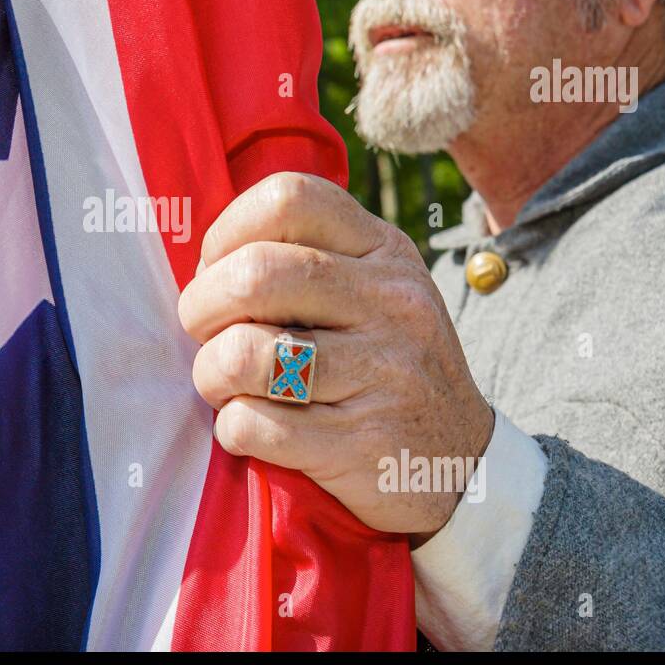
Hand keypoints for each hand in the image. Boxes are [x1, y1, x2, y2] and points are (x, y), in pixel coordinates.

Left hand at [178, 172, 494, 540]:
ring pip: (246, 353)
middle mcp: (392, 302)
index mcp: (384, 251)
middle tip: (204, 333)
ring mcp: (384, 373)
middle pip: (255, 273)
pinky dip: (234, 429)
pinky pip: (255, 425)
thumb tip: (204, 267)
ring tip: (225, 386)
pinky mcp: (363, 444)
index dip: (226, 232)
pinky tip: (252, 429)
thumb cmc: (387, 368)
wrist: (464, 465)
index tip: (216, 270)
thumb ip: (305, 262)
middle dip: (201, 307)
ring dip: (211, 374)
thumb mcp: (373, 293)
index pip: (288, 199)